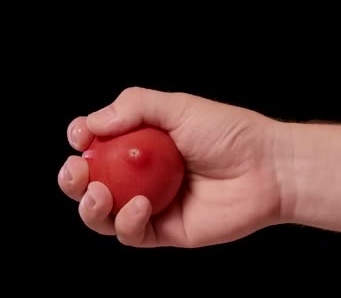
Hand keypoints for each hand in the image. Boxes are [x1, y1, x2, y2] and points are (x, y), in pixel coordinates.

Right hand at [58, 87, 288, 247]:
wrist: (267, 169)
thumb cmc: (228, 133)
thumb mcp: (179, 107)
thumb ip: (134, 106)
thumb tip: (92, 122)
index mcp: (141, 144)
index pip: (97, 144)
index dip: (81, 141)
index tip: (80, 136)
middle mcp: (141, 175)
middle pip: (91, 182)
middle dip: (73, 179)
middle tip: (77, 170)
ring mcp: (151, 204)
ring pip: (103, 214)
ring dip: (90, 205)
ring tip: (99, 191)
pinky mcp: (164, 231)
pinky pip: (132, 233)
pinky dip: (128, 222)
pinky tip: (143, 205)